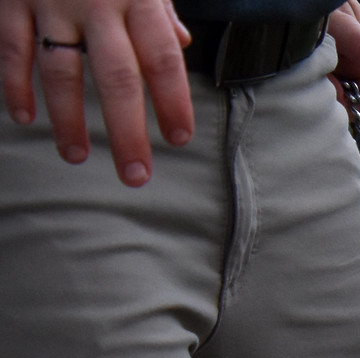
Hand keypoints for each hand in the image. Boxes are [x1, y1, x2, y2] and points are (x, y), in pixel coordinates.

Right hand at [0, 0, 193, 184]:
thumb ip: (158, 6)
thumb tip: (181, 43)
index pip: (162, 59)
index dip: (173, 102)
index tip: (180, 139)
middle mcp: (93, 1)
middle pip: (116, 78)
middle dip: (128, 131)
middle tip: (136, 175)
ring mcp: (48, 1)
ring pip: (60, 72)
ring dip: (68, 120)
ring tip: (78, 156)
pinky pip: (12, 48)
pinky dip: (14, 85)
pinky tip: (24, 118)